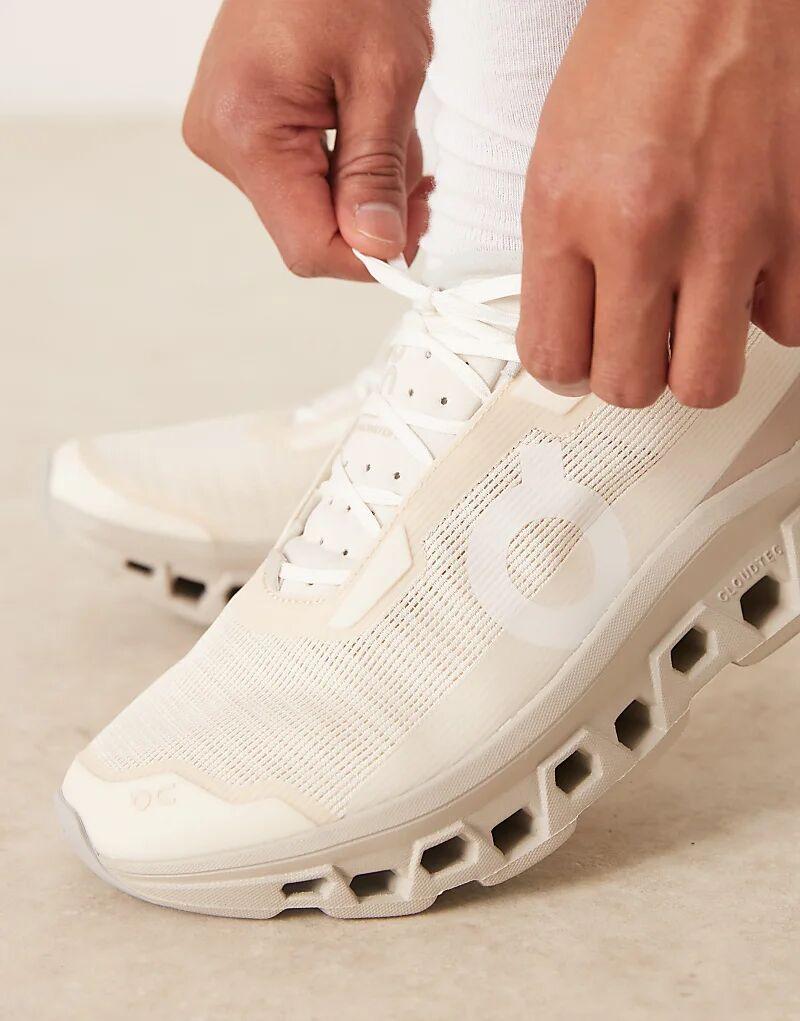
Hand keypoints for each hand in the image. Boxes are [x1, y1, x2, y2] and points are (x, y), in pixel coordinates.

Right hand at [183, 0, 431, 279]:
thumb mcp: (385, 78)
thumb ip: (378, 173)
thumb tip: (379, 250)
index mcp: (246, 130)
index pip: (308, 247)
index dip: (365, 258)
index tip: (412, 240)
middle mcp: (221, 141)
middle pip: (307, 231)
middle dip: (370, 214)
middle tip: (417, 173)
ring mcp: (224, 135)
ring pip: (307, 207)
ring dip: (362, 185)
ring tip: (387, 124)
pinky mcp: (237, 127)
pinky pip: (297, 177)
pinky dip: (342, 164)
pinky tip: (360, 121)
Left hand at [517, 0, 799, 408]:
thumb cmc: (634, 60)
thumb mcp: (554, 162)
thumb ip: (557, 260)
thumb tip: (568, 337)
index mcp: (568, 211)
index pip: (554, 358)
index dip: (564, 374)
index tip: (576, 362)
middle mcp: (646, 229)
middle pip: (629, 388)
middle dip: (628, 377)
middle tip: (634, 344)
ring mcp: (728, 231)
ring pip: (707, 381)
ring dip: (694, 362)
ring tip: (690, 321)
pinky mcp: (796, 225)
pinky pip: (784, 327)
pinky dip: (764, 315)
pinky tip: (745, 276)